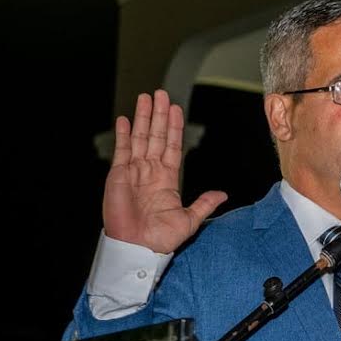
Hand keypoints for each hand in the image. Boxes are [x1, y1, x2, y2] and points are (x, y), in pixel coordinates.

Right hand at [102, 90, 226, 252]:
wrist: (139, 247)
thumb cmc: (161, 238)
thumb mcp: (189, 219)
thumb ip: (204, 203)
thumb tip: (222, 194)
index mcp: (167, 179)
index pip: (173, 146)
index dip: (175, 128)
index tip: (176, 109)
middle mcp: (150, 171)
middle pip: (156, 136)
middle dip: (159, 114)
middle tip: (161, 93)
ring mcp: (134, 171)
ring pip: (140, 138)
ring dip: (143, 117)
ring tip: (145, 97)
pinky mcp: (118, 175)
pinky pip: (122, 150)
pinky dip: (123, 134)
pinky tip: (125, 119)